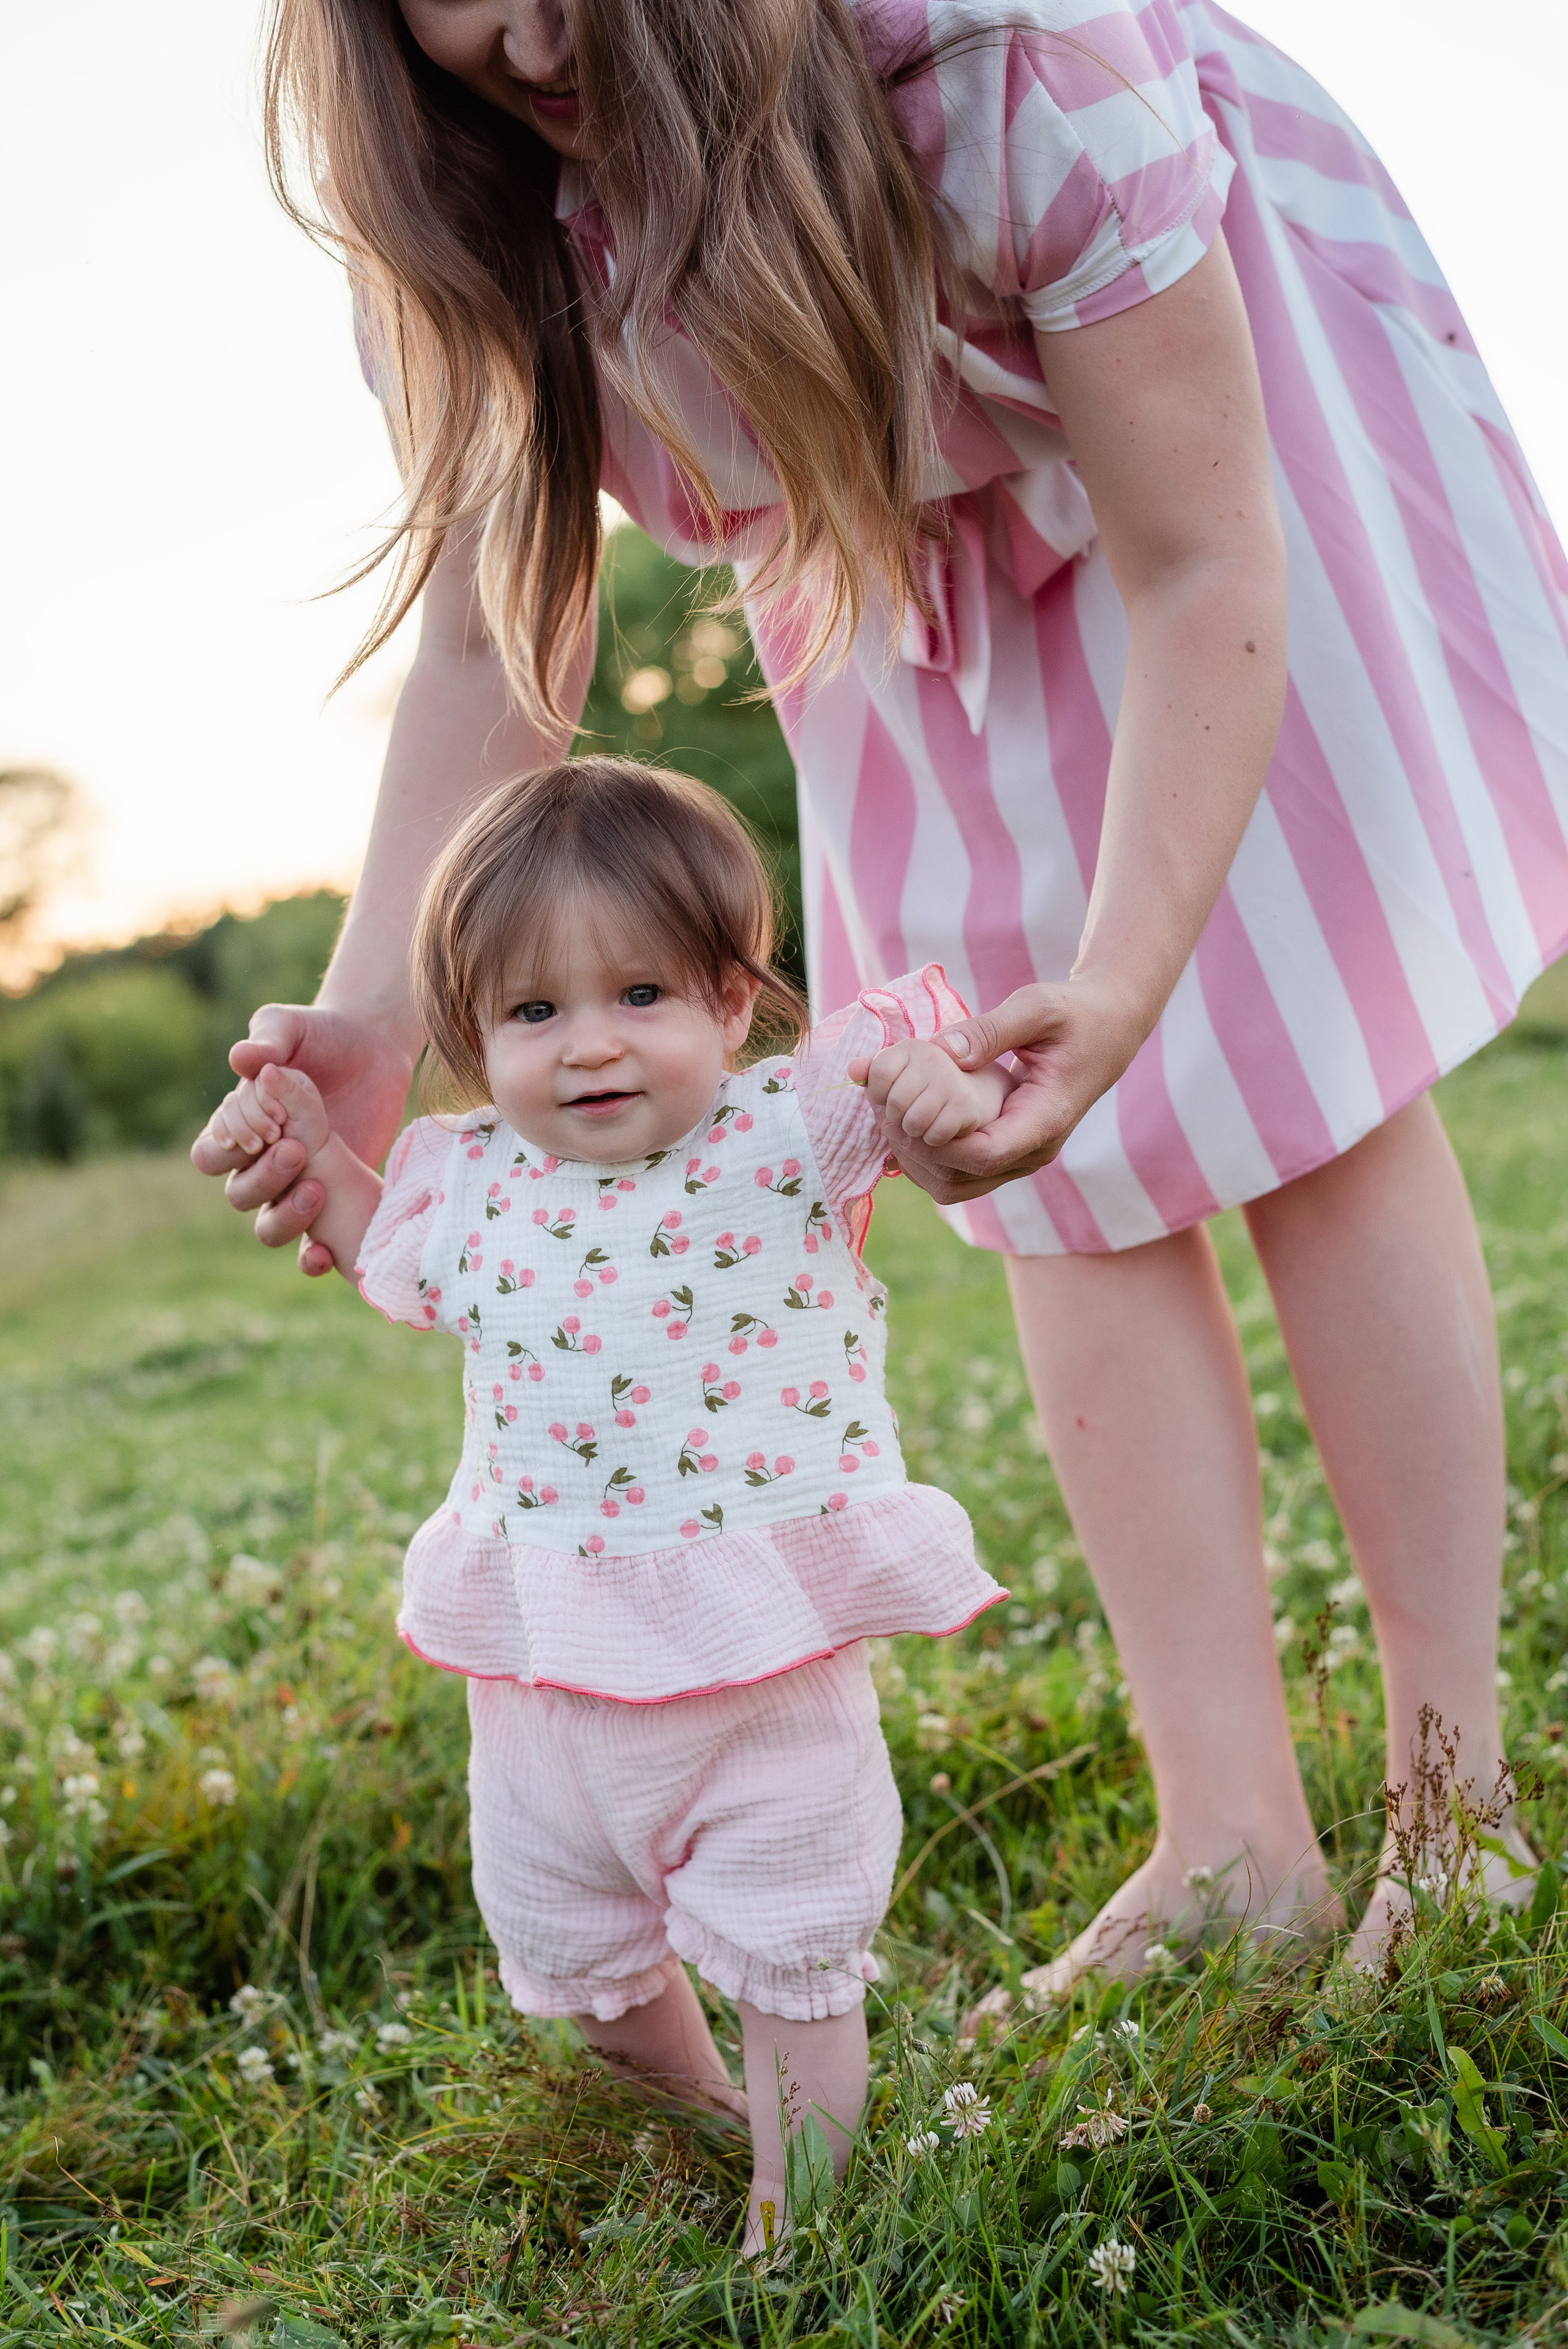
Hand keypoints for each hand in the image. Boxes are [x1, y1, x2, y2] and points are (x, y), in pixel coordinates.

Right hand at [190, 1004, 414, 1273]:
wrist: (372, 1050)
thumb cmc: (321, 1035)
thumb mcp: (292, 1027)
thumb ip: (267, 1037)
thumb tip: (242, 1058)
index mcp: (237, 1127)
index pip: (212, 1154)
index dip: (231, 1146)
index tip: (267, 1124)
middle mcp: (260, 1163)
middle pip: (238, 1194)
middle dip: (262, 1178)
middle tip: (295, 1148)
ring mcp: (297, 1186)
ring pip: (269, 1226)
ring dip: (286, 1217)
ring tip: (317, 1188)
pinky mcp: (334, 1201)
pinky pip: (310, 1246)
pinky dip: (310, 1258)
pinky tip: (324, 1253)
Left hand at [859, 971, 1148, 1205]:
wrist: (1108, 1028)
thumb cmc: (1077, 1014)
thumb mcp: (1037, 1008)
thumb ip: (990, 1030)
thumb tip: (941, 1053)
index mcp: (1045, 1121)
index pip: (982, 1155)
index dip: (935, 1142)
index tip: (901, 1109)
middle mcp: (1033, 1150)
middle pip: (960, 1179)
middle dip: (914, 1151)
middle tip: (880, 1110)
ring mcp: (1021, 1155)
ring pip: (954, 1184)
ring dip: (915, 1158)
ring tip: (885, 1114)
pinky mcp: (1007, 1149)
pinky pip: (959, 1169)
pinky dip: (926, 1152)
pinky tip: (902, 1117)